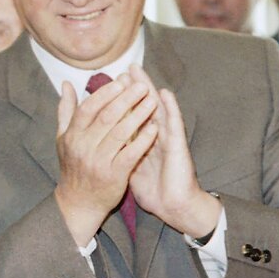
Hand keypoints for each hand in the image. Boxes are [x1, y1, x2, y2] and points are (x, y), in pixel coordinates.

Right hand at [53, 74, 157, 244]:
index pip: (88, 108)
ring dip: (138, 116)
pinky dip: (143, 140)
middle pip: (106, 117)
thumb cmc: (73, 166)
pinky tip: (154, 129)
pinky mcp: (113, 176)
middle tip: (142, 87)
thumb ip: (66, 110)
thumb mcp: (64, 138)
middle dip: (126, 99)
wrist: (78, 204)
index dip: (106, 93)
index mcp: (71, 135)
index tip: (122, 81)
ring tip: (152, 102)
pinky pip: (130, 154)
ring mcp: (98, 162)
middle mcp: (83, 147)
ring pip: (120, 133)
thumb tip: (67, 83)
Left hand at [124, 66, 219, 236]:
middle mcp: (154, 136)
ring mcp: (166, 140)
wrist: (172, 208)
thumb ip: (118, 151)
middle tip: (125, 68)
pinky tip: (165, 94)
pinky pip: (174, 126)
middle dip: (132, 88)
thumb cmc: (153, 189)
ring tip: (140, 73)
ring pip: (157, 110)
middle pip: (141, 107)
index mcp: (141, 141)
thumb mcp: (128, 167)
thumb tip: (100, 143)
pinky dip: (170, 109)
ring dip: (148, 90)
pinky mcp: (177, 148)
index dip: (120, 100)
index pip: (129, 115)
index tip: (109, 82)